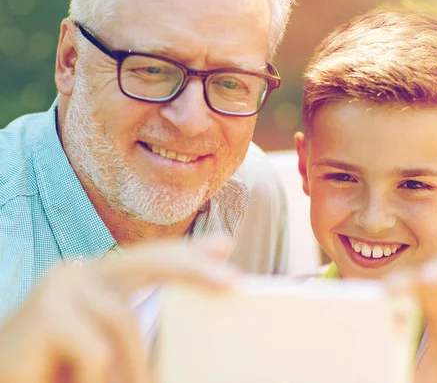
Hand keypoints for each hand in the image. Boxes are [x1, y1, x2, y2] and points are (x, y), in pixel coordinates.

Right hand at [0, 239, 236, 382]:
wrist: (6, 382)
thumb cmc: (58, 370)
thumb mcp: (106, 350)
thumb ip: (135, 334)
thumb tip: (184, 332)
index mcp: (96, 280)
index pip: (150, 258)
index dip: (187, 254)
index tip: (225, 248)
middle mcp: (79, 273)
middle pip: (149, 263)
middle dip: (193, 270)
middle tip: (233, 284)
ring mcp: (60, 289)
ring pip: (123, 323)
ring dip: (129, 369)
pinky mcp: (44, 314)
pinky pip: (97, 351)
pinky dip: (94, 380)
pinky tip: (66, 381)